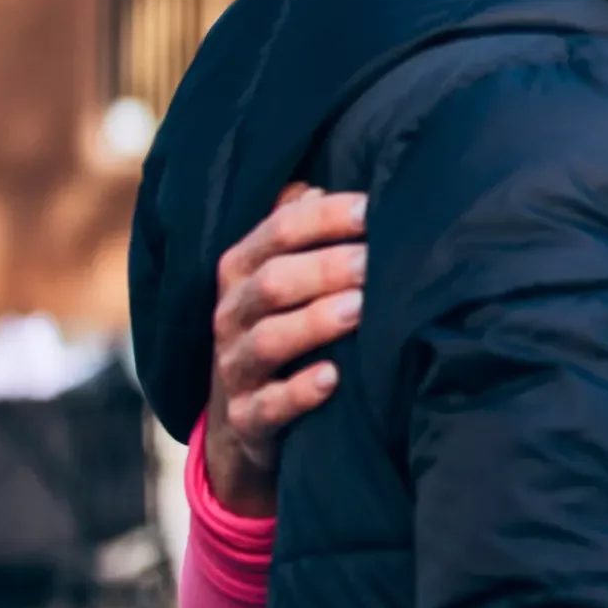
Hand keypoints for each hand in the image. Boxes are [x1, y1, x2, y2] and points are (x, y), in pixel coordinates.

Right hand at [207, 185, 368, 516]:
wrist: (243, 425)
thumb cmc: (280, 328)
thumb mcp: (283, 279)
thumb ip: (297, 231)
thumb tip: (320, 181)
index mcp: (242, 272)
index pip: (275, 233)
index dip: (322, 218)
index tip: (373, 208)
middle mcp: (232, 315)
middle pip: (272, 283)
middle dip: (325, 268)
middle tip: (375, 262)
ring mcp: (236, 369)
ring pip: (268, 340)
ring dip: (315, 322)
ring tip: (359, 310)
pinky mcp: (249, 419)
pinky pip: (269, 406)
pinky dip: (300, 392)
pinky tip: (334, 378)